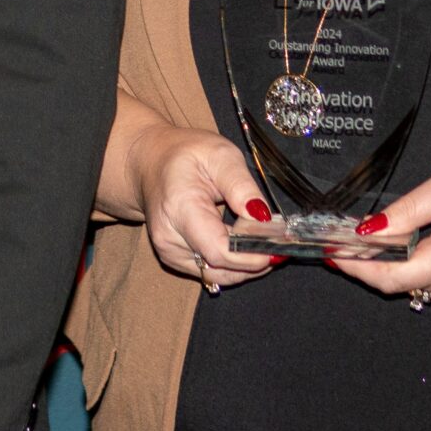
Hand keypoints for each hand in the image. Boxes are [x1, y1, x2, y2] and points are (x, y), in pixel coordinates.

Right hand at [132, 121, 280, 292]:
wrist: (150, 163)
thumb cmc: (184, 155)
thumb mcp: (219, 155)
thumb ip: (242, 186)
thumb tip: (264, 217)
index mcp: (179, 209)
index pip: (220, 251)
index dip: (254, 255)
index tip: (279, 243)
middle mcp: (169, 239)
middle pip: (223, 268)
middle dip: (256, 256)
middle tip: (277, 233)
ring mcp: (170, 254)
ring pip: (222, 275)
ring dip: (247, 262)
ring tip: (259, 234)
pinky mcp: (176, 261)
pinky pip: (214, 272)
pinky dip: (234, 261)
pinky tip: (242, 240)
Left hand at [332, 159, 430, 308]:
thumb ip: (410, 210)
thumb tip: (369, 228)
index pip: (390, 277)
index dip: (356, 267)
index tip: (331, 252)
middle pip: (398, 282)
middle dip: (369, 261)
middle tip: (345, 236)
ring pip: (415, 283)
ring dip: (395, 262)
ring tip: (386, 231)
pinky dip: (417, 263)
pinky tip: (418, 239)